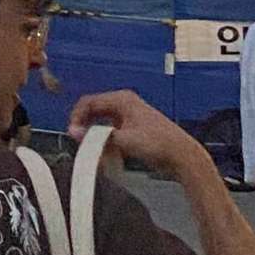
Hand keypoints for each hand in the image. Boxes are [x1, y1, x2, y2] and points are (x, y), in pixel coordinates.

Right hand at [66, 90, 206, 181]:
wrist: (182, 155)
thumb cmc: (158, 143)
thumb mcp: (124, 140)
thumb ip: (95, 137)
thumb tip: (73, 132)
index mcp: (122, 99)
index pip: (88, 102)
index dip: (77, 117)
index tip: (72, 133)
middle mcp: (124, 104)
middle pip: (94, 112)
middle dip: (87, 129)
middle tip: (81, 143)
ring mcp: (129, 116)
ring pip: (102, 124)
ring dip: (97, 138)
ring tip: (97, 152)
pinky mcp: (133, 128)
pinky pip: (112, 132)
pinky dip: (107, 142)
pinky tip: (109, 155)